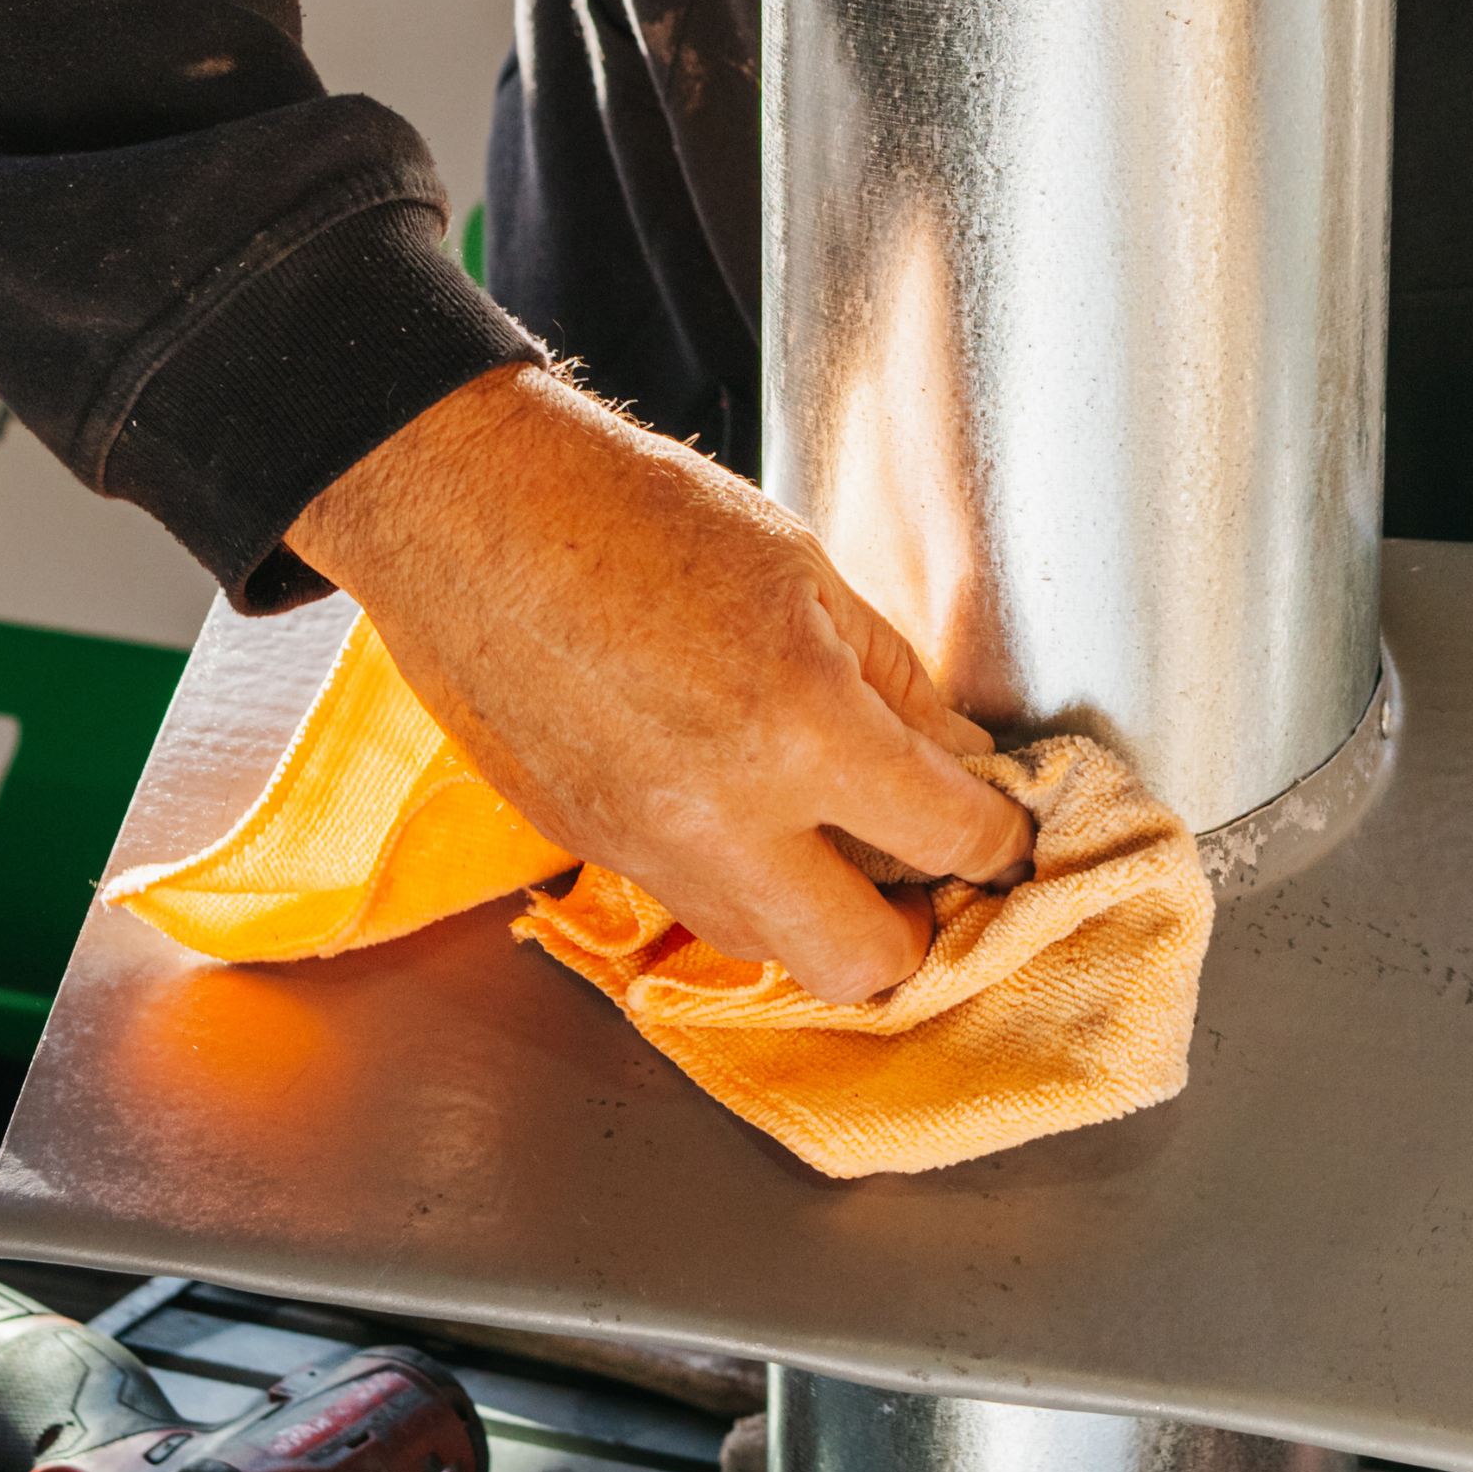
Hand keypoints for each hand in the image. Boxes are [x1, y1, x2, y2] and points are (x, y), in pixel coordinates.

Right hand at [290, 364, 1032, 1003]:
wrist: (468, 508)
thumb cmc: (630, 509)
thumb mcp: (803, 569)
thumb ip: (894, 681)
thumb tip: (956, 759)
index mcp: (800, 727)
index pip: (949, 836)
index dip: (1000, 835)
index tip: (1005, 826)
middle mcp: (724, 817)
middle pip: (864, 963)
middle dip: (919, 929)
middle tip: (932, 865)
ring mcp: (646, 848)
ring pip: (769, 949)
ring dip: (821, 914)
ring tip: (841, 836)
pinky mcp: (588, 850)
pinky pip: (692, 904)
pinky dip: (740, 879)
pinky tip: (747, 805)